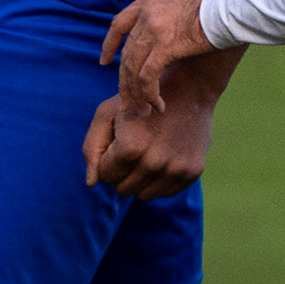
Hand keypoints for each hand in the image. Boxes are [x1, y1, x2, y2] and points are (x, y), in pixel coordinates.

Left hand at [81, 65, 217, 198]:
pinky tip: (166, 154)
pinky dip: (161, 179)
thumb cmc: (140, 101)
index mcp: (130, 147)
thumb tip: (92, 183)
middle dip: (123, 170)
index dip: (109, 157)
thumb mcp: (108, 113)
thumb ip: (92, 148)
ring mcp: (176, 169)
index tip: (121, 138)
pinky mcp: (193, 172)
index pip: (105, 176)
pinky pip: (165, 193)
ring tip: (149, 150)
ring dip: (141, 178)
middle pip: (123, 189)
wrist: (188, 87)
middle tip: (136, 143)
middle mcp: (154, 162)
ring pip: (143, 196)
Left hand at [101, 0, 211, 112]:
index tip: (104, 61)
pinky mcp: (165, 45)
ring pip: (132, 68)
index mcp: (149, 0)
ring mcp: (153, 28)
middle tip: (126, 102)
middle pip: (125, 53)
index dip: (110, 45)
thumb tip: (165, 30)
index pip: (119, 24)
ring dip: (135, 93)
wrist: (230, 3)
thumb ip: (167, 12)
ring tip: (142, 110)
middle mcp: (146, 13)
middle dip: (123, 81)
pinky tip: (157, 105)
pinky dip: (149, 94)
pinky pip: (147, 77)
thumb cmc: (216, 3)